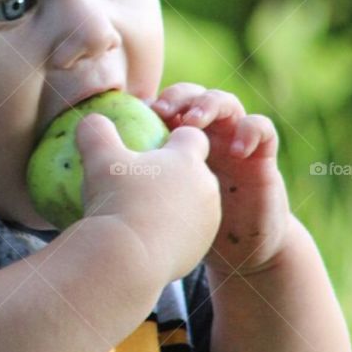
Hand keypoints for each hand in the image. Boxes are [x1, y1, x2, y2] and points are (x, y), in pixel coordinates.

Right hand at [74, 113, 221, 286]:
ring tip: (143, 215)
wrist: (130, 259)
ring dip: (176, 206)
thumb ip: (96, 132)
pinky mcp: (202, 248)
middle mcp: (206, 186)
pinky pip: (188, 234)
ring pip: (195, 204)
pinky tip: (146, 240)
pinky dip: (172, 234)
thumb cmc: (117, 201)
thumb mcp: (99, 160)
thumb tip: (90, 120)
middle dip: (176, 175)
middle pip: (195, 172)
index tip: (154, 148)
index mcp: (188, 159)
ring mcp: (208, 219)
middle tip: (144, 185)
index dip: (174, 138)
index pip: (192, 137)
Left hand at [146, 84, 291, 275]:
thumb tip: (88, 183)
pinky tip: (236, 148)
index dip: (151, 105)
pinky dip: (250, 130)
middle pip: (193, 97)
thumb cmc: (194, 230)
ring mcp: (235, 142)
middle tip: (162, 112)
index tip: (133, 116)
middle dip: (178, 98)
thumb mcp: (157, 207)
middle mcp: (207, 135)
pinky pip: (262, 128)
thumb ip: (134, 190)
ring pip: (227, 103)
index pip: (166, 108)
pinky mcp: (263, 156)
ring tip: (194, 122)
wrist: (242, 253)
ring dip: (209, 105)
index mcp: (179, 142)